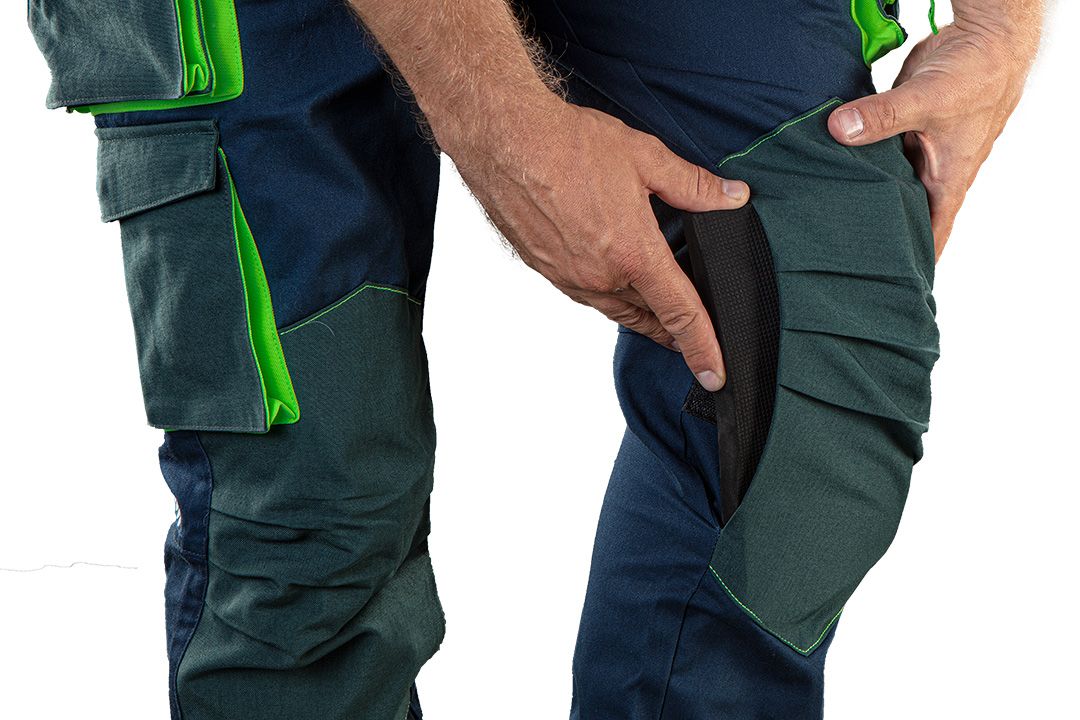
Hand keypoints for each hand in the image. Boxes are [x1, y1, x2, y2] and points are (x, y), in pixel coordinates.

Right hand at [440, 96, 748, 390]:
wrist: (505, 140)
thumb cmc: (568, 144)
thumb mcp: (645, 157)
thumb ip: (694, 185)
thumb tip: (734, 197)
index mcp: (633, 254)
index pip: (681, 315)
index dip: (704, 349)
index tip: (715, 376)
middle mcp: (600, 276)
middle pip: (649, 318)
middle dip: (674, 330)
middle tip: (693, 335)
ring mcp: (569, 277)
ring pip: (617, 310)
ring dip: (642, 315)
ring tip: (659, 315)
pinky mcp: (546, 270)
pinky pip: (587, 296)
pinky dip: (609, 297)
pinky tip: (614, 282)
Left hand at [827, 21, 1038, 259]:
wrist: (985, 39)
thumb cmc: (975, 76)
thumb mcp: (927, 100)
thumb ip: (882, 116)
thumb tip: (838, 129)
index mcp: (947, 182)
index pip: (930, 236)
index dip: (912, 263)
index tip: (888, 289)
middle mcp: (931, 174)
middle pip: (900, 217)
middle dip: (876, 237)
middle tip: (838, 262)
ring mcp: (915, 153)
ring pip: (883, 187)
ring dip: (859, 200)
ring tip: (823, 226)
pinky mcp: (899, 132)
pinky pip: (873, 157)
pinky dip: (854, 166)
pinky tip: (826, 177)